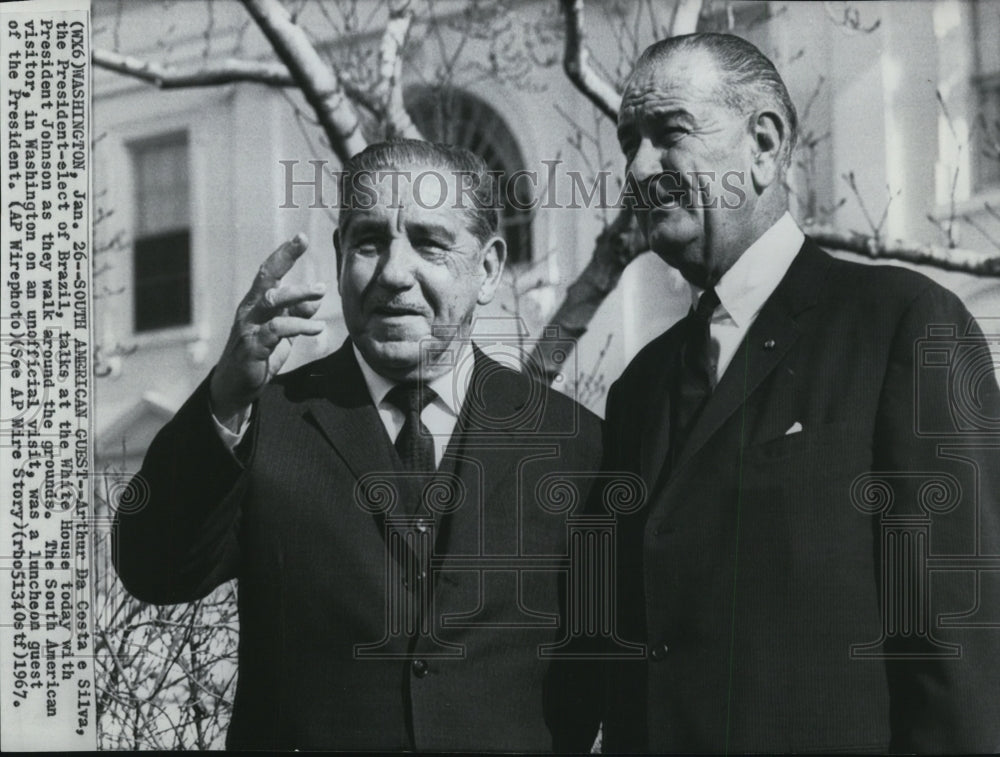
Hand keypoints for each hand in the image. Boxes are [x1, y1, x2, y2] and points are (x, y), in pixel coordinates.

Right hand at [210, 234, 325, 429]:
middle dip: (286, 261)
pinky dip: (300, 326)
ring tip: (321, 292)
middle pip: (267, 279)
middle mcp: (250, 309)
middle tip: (309, 246)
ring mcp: (250, 327)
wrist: (237, 385)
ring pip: (272, 301)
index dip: (284, 254)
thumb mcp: (283, 332)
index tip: (302, 238)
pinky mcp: (253, 346)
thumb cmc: (260, 354)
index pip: (269, 272)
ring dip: (298, 294)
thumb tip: (318, 297)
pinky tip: (318, 328)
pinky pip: (278, 330)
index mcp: (256, 302)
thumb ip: (298, 313)